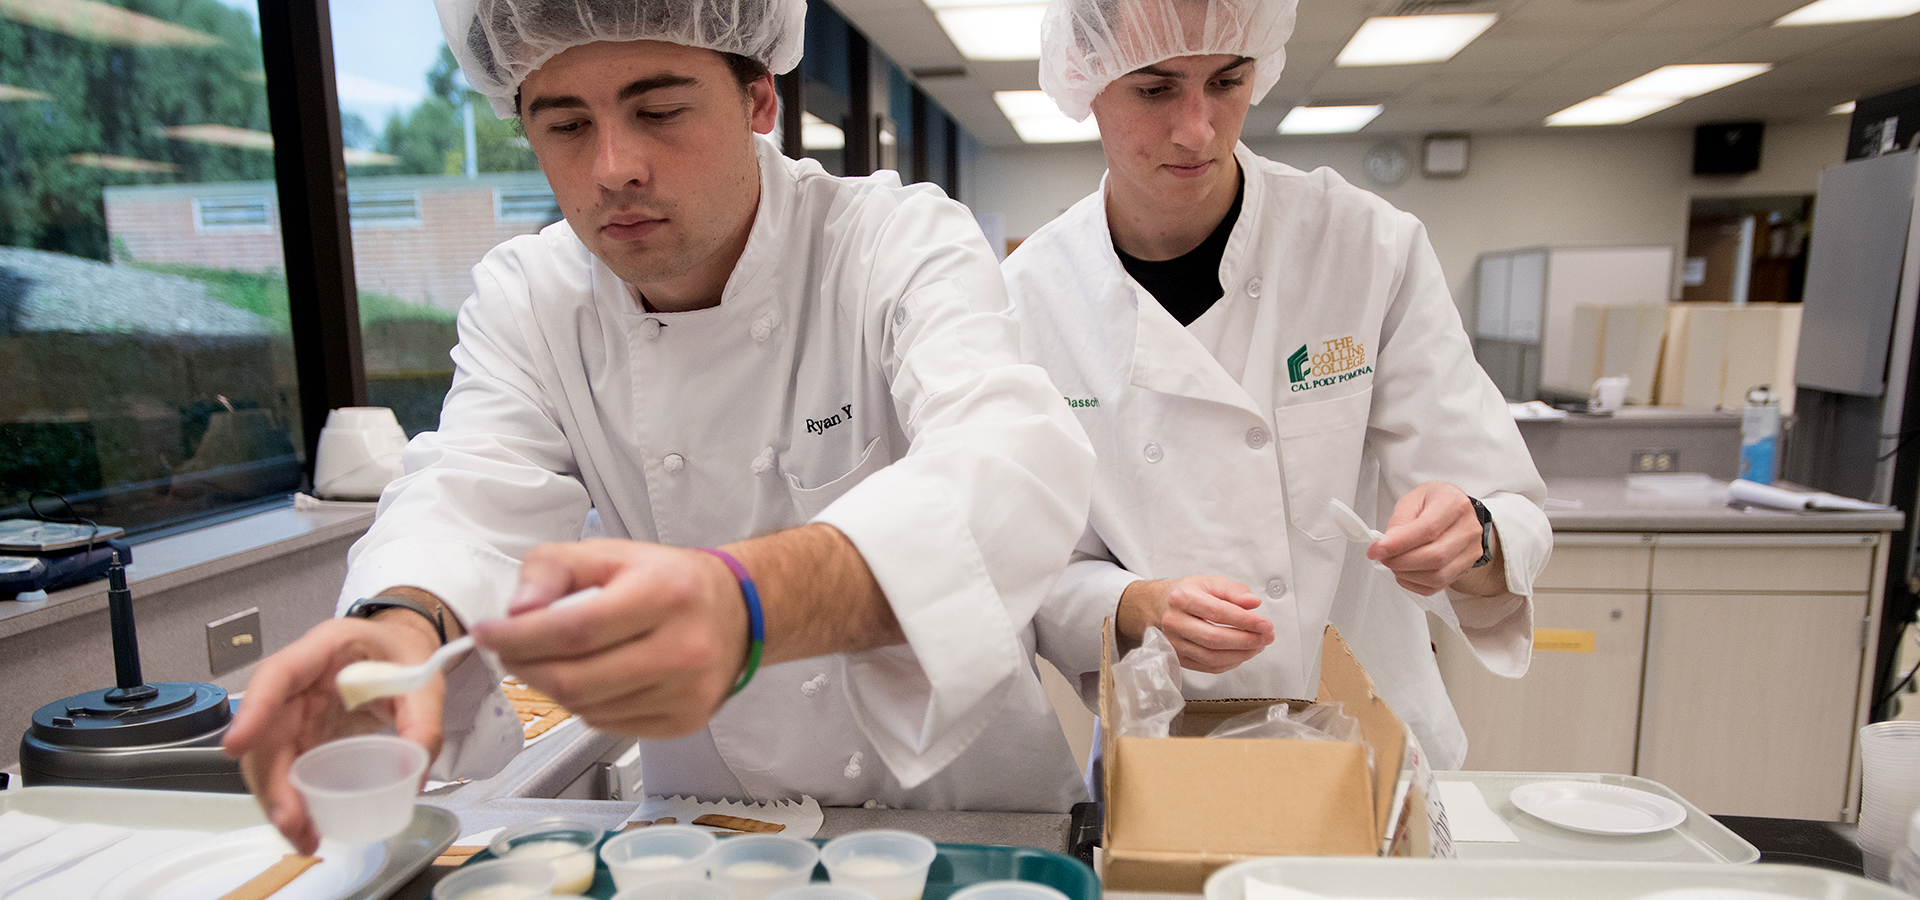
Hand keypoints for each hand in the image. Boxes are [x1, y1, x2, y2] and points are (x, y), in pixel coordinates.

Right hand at [221, 613, 444, 855]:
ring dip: (277, 800)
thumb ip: (424, 723)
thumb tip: (413, 774)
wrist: (399, 651)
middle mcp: (298, 681)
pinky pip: (286, 768)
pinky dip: (291, 799)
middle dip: (271, 781)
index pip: (277, 676)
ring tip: (303, 836)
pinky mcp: (300, 734)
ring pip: (268, 757)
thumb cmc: (403, 655)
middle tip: (293, 823)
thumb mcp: (425, 682)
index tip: (237, 746)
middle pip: (266, 730)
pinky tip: (306, 825)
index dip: (253, 710)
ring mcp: (294, 709)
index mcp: (325, 649)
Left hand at [479, 539, 747, 738]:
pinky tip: (594, 677)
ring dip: (554, 687)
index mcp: (665, 595)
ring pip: (586, 708)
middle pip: (576, 680)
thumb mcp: (609, 553)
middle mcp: (684, 648)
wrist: (736, 611)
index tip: (488, 632)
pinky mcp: (685, 721)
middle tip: (509, 650)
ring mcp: (688, 692)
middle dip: (526, 667)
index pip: (575, 629)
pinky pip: (607, 725)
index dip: (520, 637)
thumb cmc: (668, 580)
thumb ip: (552, 569)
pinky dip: (585, 704)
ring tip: (556, 659)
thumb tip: (516, 612)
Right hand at [1119, 575, 1272, 673]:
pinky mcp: (1177, 657)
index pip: (1218, 612)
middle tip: (1266, 637)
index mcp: (1182, 598)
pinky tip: (1242, 654)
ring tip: (1258, 645)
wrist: (1157, 606)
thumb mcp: (1209, 582)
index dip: (1245, 621)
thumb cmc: (1186, 594)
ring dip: (1241, 654)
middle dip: (1246, 641)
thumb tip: (1253, 603)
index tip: (1265, 624)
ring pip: (1211, 657)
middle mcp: (1175, 622)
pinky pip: (1207, 667)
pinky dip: (1229, 663)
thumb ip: (1233, 591)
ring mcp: (1174, 643)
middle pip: (1214, 638)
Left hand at [1370, 481, 1503, 594]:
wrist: (1456, 511)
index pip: (1428, 530)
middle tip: (1383, 558)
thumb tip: (1387, 546)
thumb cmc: (1434, 502)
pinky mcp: (1465, 567)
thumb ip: (1399, 522)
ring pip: (1437, 576)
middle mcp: (1468, 528)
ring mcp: (1471, 550)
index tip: (1377, 549)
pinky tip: (1405, 572)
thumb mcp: (1412, 500)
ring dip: (1407, 574)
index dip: (1399, 544)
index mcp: (1454, 504)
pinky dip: (1415, 583)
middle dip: (1401, 562)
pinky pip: (1438, 586)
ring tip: (1394, 563)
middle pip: (1435, 557)